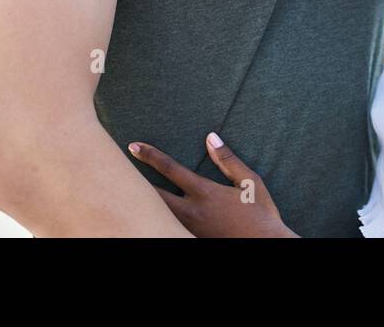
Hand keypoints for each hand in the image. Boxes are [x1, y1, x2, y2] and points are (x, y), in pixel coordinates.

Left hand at [128, 132, 296, 237]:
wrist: (267, 246)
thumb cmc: (261, 214)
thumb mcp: (250, 182)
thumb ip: (228, 160)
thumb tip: (211, 137)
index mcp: (205, 192)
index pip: (170, 169)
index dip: (150, 156)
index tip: (133, 146)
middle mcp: (191, 212)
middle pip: (153, 195)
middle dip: (134, 182)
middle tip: (117, 171)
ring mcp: (188, 229)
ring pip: (158, 214)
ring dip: (144, 202)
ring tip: (129, 193)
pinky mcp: (191, 240)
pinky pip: (168, 227)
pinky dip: (157, 219)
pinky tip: (150, 217)